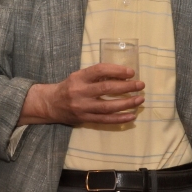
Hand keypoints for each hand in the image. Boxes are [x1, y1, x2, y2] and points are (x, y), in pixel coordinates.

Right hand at [19, 64, 144, 125]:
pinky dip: (120, 119)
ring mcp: (83, 107)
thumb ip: (97, 75)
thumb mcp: (79, 76)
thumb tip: (122, 75)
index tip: (131, 72)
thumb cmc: (69, 87)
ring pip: (108, 106)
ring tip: (139, 100)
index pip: (100, 70)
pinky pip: (105, 120)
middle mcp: (80, 92)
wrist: (51, 104)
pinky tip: (131, 116)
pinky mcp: (85, 119)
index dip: (117, 70)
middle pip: (106, 89)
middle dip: (126, 87)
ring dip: (126, 104)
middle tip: (140, 85)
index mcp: (79, 77)